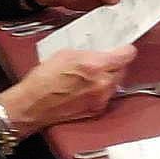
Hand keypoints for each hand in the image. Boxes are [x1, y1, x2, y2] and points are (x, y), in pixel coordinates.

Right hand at [0, 47, 136, 135]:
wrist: (33, 105)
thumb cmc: (44, 80)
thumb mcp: (65, 54)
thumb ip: (87, 53)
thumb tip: (98, 52)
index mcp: (96, 66)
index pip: (126, 55)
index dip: (126, 50)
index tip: (124, 48)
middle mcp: (102, 84)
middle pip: (123, 70)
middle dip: (116, 64)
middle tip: (105, 61)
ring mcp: (101, 99)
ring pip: (115, 84)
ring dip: (109, 78)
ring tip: (93, 74)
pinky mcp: (96, 110)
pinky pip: (107, 96)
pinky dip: (101, 91)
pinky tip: (88, 87)